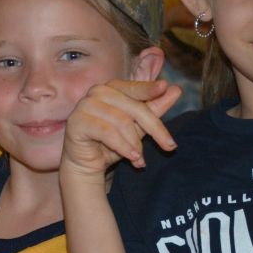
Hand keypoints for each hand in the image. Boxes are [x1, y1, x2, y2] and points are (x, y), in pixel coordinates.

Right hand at [61, 79, 180, 178]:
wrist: (86, 165)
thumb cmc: (112, 143)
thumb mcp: (138, 127)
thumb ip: (154, 108)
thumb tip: (176, 90)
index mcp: (112, 88)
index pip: (136, 88)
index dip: (150, 89)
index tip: (167, 88)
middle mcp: (97, 92)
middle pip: (134, 108)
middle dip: (154, 129)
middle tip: (170, 147)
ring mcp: (85, 105)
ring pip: (122, 122)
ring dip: (136, 144)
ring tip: (141, 160)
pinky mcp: (76, 122)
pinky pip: (107, 133)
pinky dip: (123, 147)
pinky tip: (132, 158)